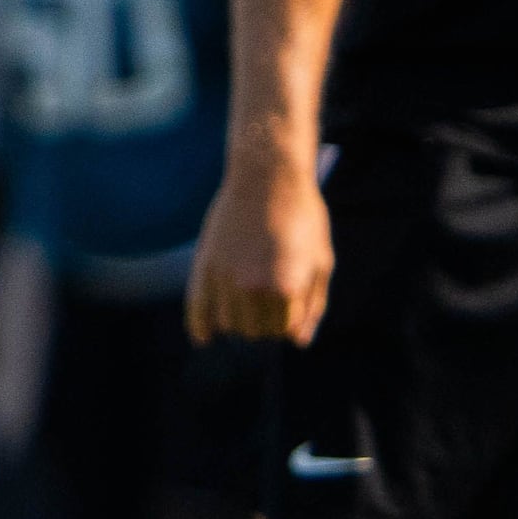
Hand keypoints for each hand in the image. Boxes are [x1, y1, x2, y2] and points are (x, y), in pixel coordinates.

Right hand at [188, 148, 334, 346]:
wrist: (268, 177)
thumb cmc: (302, 218)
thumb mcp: (321, 261)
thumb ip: (313, 305)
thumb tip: (299, 341)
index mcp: (286, 288)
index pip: (284, 330)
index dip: (290, 319)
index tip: (292, 302)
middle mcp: (252, 288)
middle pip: (256, 331)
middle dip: (266, 321)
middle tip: (271, 295)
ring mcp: (225, 278)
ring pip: (229, 324)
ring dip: (240, 319)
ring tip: (249, 298)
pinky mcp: (205, 266)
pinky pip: (197, 310)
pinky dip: (200, 328)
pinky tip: (203, 338)